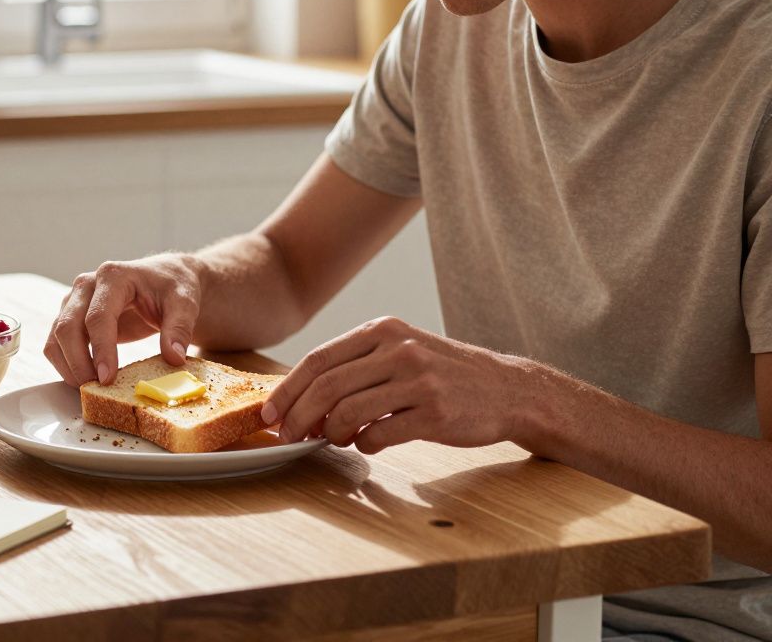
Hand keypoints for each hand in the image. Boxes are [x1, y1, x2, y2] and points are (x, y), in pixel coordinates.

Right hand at [45, 254, 201, 386]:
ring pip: (56, 336)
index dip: (101, 350)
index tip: (107, 378)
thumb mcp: (184, 303)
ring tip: (89, 389)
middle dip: (78, 363)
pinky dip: (64, 363)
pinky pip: (56, 342)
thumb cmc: (172, 287)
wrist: (164, 278)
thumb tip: (174, 358)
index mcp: (113, 276)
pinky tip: (83, 379)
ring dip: (67, 366)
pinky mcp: (70, 315)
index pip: (98, 316)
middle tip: (96, 389)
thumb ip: (179, 328)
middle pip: (68, 327)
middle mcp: (87, 285)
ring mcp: (74, 300)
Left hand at [261, 316, 542, 452]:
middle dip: (299, 416)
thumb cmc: (444, 373)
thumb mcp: (401, 351)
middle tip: (289, 437)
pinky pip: (381, 434)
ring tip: (334, 439)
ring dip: (331, 433)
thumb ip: (357, 367)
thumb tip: (304, 400)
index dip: (288, 390)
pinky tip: (369, 443)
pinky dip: (365, 444)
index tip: (269, 414)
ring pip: (349, 411)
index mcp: (383, 331)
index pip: (319, 359)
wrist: (507, 389)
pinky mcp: (436, 412)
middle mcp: (399, 349)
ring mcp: (419, 380)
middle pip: (327, 386)